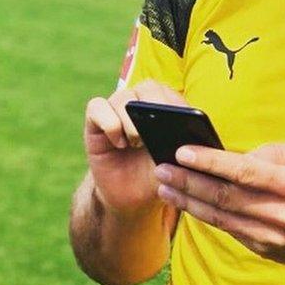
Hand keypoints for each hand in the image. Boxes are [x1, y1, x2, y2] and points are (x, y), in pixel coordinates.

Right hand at [84, 79, 188, 215]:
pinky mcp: (95, 123)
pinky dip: (109, 122)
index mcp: (168, 108)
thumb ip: (187, 146)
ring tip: (137, 142)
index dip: (173, 104)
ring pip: (122, 96)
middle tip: (156, 132)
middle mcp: (141, 104)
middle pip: (147, 87)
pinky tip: (119, 144)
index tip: (177, 124)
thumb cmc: (162, 174)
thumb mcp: (180, 163)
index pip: (170, 91)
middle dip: (154, 107)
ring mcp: (116, 111)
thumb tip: (190, 136)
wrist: (133, 196)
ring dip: (131, 120)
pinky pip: (96, 106)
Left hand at [153, 141, 284, 263]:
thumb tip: (238, 156)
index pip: (245, 172)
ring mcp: (273, 237)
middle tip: (162, 168)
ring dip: (188, 201)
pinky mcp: (265, 250)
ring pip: (221, 217)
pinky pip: (229, 229)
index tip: (182, 151)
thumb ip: (276, 151)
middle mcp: (284, 214)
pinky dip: (205, 215)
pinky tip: (188, 202)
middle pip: (226, 196)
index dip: (211, 162)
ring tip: (165, 186)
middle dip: (189, 181)